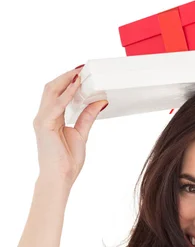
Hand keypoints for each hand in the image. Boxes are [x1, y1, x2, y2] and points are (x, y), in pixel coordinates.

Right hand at [33, 66, 107, 188]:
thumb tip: (100, 101)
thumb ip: (88, 116)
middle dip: (66, 76)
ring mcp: (42, 120)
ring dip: (66, 80)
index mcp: (51, 118)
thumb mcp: (82, 134)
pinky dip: (67, 94)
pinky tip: (76, 86)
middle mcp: (44, 116)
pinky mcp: (44, 125)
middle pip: (51, 88)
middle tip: (82, 68)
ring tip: (79, 72)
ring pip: (51, 92)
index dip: (68, 81)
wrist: (60, 178)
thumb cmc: (67, 161)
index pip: (57, 93)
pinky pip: (56, 105)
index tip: (81, 73)